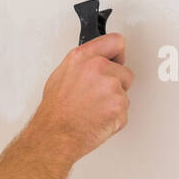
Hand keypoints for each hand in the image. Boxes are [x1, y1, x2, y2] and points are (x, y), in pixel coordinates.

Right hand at [27, 32, 133, 163]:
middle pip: (124, 72)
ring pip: (124, 94)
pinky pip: (124, 111)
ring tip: (93, 110)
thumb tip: (93, 65)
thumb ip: (82, 66)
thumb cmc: (54, 113)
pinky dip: (114, 118)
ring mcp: (111, 87)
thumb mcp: (60, 77)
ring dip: (114, 103)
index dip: (118, 55)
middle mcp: (98, 68)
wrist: (55, 136)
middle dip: (116, 85)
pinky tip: (97, 119)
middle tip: (97, 98)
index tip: (117, 61)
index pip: (115, 42)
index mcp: (82, 57)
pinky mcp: (120, 106)